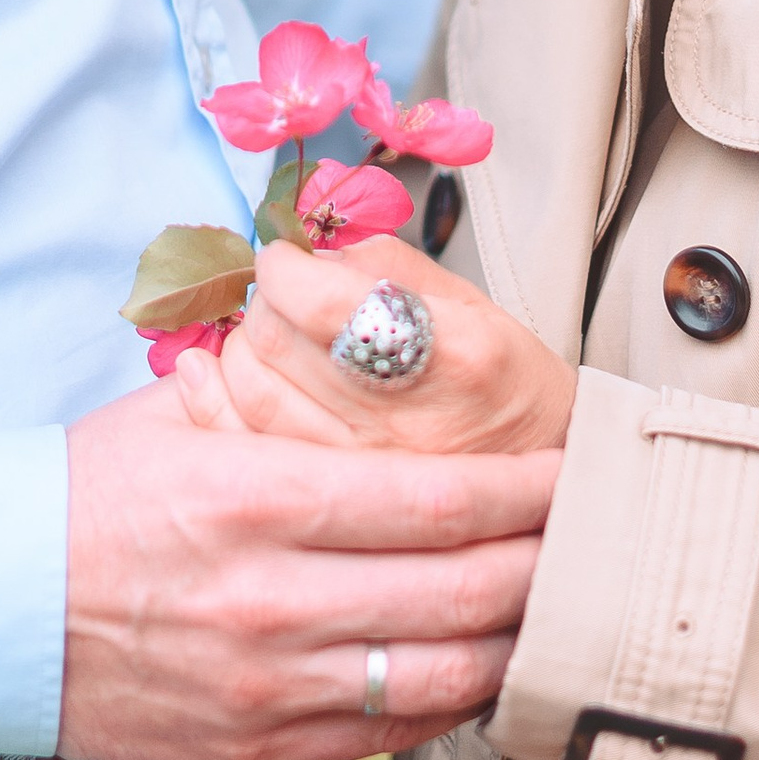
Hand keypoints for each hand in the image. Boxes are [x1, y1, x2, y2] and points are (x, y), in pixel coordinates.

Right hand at [58, 374, 557, 759]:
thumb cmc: (81, 496)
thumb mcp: (178, 415)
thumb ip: (279, 392)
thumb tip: (371, 343)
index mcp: (256, 499)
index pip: (436, 502)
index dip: (528, 491)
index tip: (577, 470)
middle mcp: (275, 601)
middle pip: (465, 593)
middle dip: (549, 564)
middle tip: (602, 538)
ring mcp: (271, 687)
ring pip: (445, 679)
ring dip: (519, 642)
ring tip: (563, 606)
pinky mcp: (260, 748)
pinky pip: (391, 735)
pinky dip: (454, 702)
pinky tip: (485, 667)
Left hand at [176, 237, 577, 459]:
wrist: (546, 486)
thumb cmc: (503, 383)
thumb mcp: (468, 304)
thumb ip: (383, 267)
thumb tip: (302, 250)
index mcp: (451, 353)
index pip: (320, 298)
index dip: (283, 267)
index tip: (286, 260)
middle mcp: (404, 420)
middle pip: (275, 341)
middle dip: (262, 305)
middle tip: (281, 300)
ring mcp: (367, 474)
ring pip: (252, 394)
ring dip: (241, 352)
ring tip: (268, 341)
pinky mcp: (339, 509)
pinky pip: (248, 449)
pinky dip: (215, 405)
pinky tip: (212, 378)